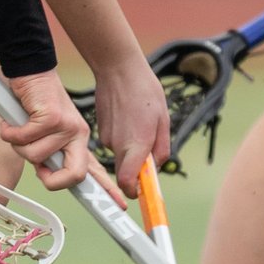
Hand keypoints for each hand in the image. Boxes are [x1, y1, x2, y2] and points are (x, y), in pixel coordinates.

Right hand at [0, 71, 103, 193]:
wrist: (32, 73)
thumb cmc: (35, 106)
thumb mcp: (45, 135)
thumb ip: (49, 155)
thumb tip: (46, 172)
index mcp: (78, 143)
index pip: (95, 173)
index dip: (107, 193)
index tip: (118, 209)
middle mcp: (77, 136)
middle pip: (74, 176)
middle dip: (51, 179)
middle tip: (38, 166)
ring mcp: (67, 127)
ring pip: (35, 157)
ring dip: (19, 144)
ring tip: (21, 128)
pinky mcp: (52, 118)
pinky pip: (24, 139)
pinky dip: (10, 132)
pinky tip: (13, 121)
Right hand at [87, 48, 173, 198]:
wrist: (118, 70)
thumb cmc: (144, 91)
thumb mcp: (163, 120)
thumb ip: (162, 147)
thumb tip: (157, 166)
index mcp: (136, 145)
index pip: (128, 182)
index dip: (135, 192)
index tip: (143, 193)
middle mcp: (118, 146)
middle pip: (126, 171)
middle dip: (138, 168)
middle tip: (150, 147)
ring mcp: (106, 139)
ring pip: (121, 155)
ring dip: (132, 148)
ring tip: (140, 122)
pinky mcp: (100, 131)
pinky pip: (115, 143)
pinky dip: (124, 137)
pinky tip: (129, 117)